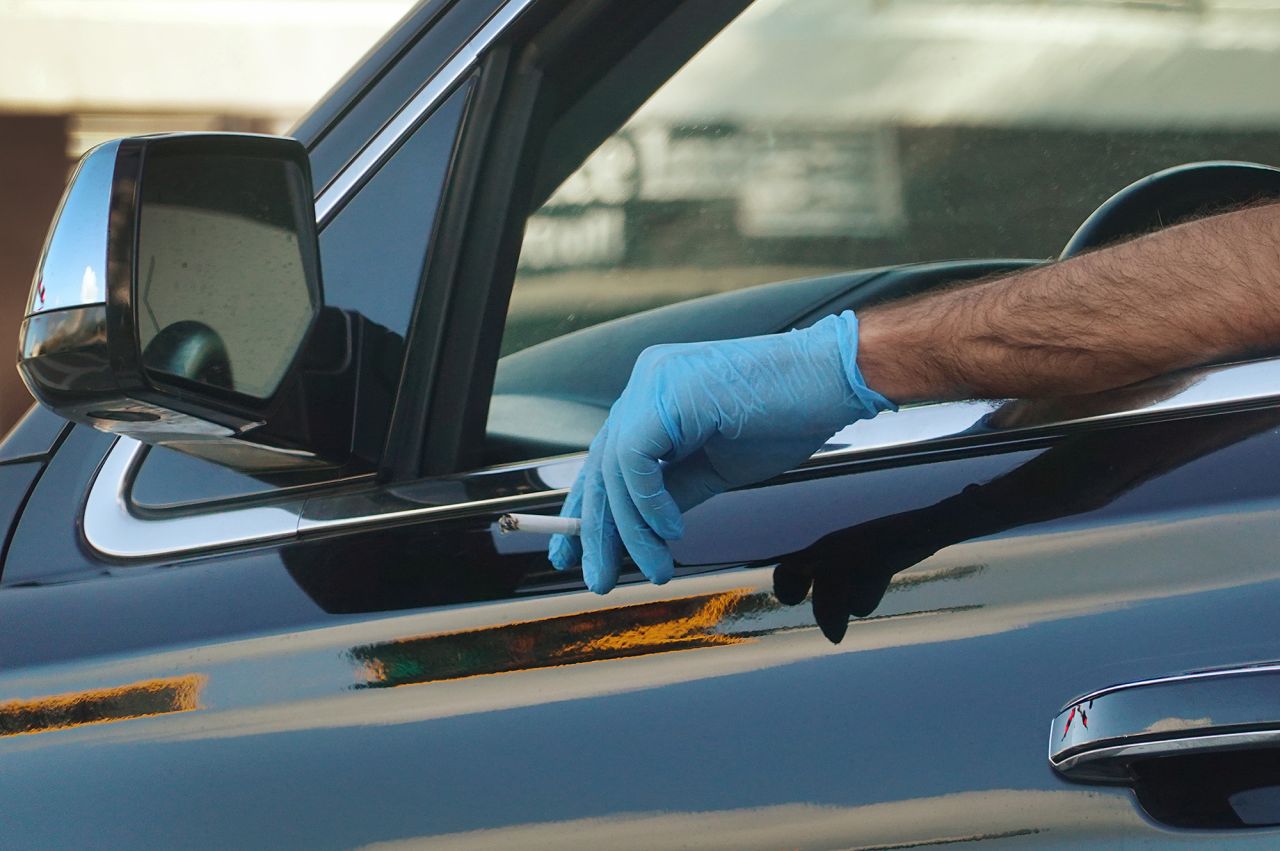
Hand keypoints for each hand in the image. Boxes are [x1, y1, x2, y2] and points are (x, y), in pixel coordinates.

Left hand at [548, 310, 894, 592]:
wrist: (834, 381)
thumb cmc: (786, 416)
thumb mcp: (715, 467)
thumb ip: (673, 492)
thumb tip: (640, 532)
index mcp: (653, 395)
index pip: (607, 460)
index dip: (590, 511)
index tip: (580, 555)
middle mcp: (645, 382)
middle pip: (603, 467)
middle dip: (597, 530)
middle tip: (598, 578)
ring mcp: (654, 382)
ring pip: (616, 469)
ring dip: (632, 530)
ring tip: (654, 568)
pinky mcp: (668, 393)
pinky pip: (636, 460)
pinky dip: (649, 503)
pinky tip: (671, 531)